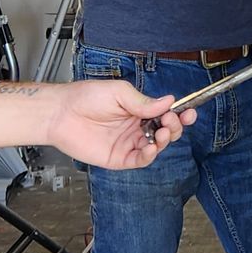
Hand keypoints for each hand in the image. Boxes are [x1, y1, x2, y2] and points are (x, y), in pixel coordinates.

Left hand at [38, 79, 191, 170]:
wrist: (61, 114)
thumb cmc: (85, 98)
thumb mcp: (119, 92)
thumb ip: (143, 101)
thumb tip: (169, 101)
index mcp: (138, 109)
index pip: (165, 113)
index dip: (179, 114)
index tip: (189, 112)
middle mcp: (136, 127)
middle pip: (165, 131)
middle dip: (175, 127)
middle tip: (171, 121)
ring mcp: (128, 143)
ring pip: (156, 146)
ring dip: (165, 140)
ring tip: (163, 132)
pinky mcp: (119, 158)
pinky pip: (140, 160)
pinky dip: (149, 155)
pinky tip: (152, 148)